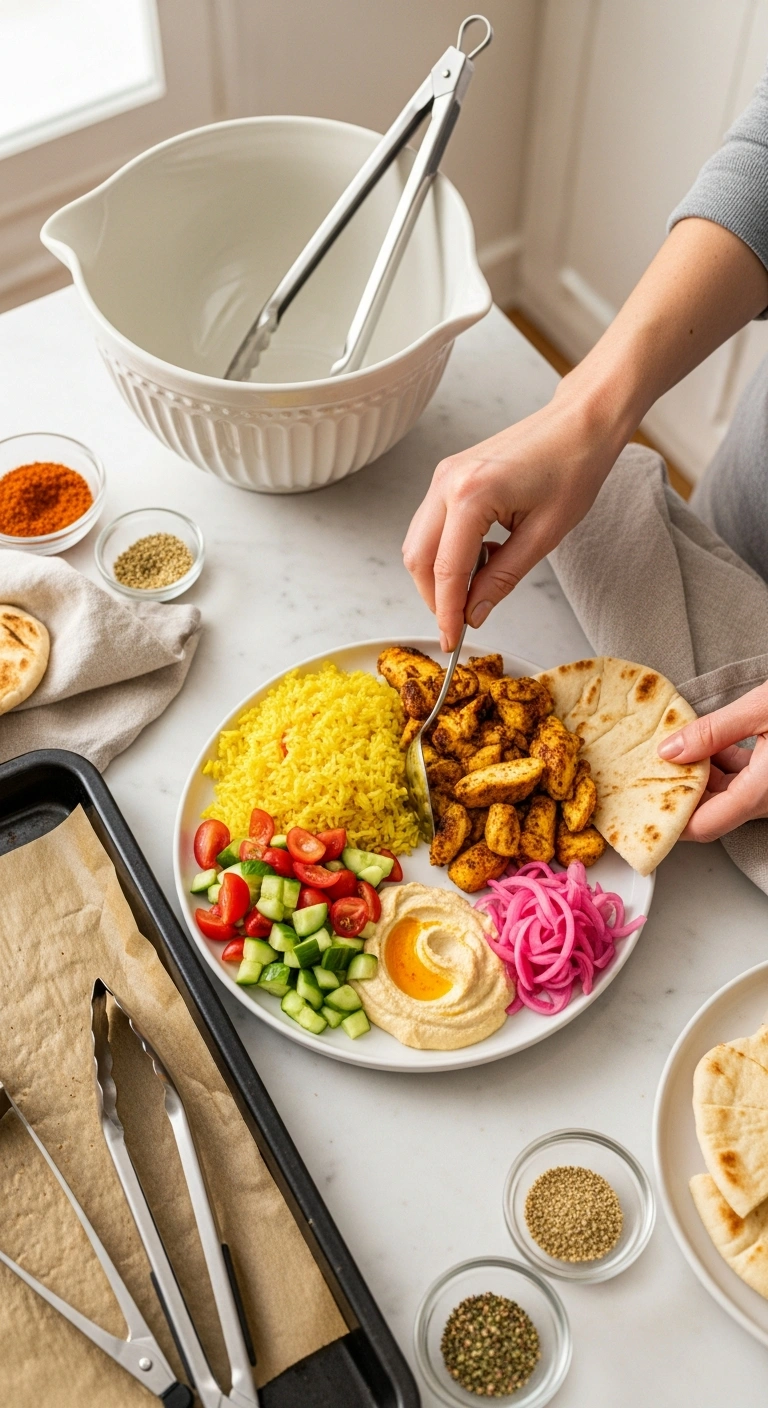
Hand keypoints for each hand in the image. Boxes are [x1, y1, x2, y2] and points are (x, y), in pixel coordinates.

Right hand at [402, 388, 619, 649]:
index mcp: (471, 495)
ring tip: (476, 589)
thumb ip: (503, 577)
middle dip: (434, 596)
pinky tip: (479, 559)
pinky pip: (431, 524)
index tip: (453, 640)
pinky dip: (445, 552)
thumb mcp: (544, 535)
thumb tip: (475, 612)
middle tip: (461, 621)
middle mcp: (447, 482)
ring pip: (418, 542)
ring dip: (438, 575)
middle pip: (418, 557)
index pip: (446, 570)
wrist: (580, 423)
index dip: (446, 612)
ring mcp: (444, 475)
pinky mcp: (449, 475)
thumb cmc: (573, 467)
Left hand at [658, 681, 767, 840]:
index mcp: (765, 791)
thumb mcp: (762, 709)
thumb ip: (713, 731)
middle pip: (711, 811)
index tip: (640, 802)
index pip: (704, 827)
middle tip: (647, 767)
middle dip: (679, 791)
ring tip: (673, 746)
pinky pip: (744, 780)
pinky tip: (708, 739)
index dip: (670, 820)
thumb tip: (669, 750)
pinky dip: (722, 764)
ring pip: (727, 795)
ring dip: (700, 775)